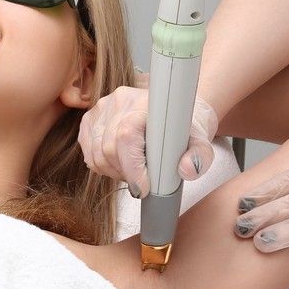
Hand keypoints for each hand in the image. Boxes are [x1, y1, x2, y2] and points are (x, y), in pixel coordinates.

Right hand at [78, 72, 218, 198]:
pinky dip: (101, 165)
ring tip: (133, 171)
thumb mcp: (201, 143)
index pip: (126, 137)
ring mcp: (101, 108)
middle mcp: (118, 101)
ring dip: (112, 171)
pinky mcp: (91, 118)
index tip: (144, 187)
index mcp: (144, 103)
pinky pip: (87, 151)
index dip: (132, 167)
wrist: (174, 110)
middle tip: (143, 180)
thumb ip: (200, 158)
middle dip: (125, 173)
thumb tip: (186, 170)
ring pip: (95, 153)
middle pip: (108, 149)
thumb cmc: (185, 127)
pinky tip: (120, 163)